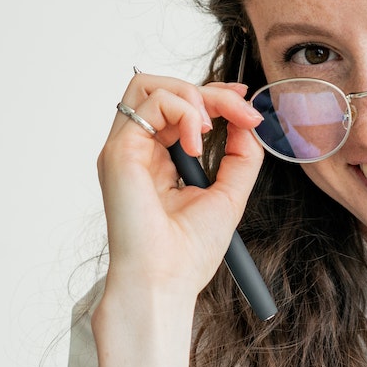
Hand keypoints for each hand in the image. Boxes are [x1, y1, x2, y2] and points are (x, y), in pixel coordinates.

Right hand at [91, 73, 262, 366]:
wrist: (164, 282)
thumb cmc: (187, 253)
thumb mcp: (229, 194)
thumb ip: (240, 156)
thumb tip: (248, 121)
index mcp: (157, 161)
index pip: (177, 107)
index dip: (212, 96)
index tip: (245, 101)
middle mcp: (136, 151)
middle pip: (163, 88)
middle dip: (209, 92)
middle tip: (241, 112)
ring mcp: (124, 148)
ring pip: (148, 84)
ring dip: (192, 95)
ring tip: (211, 127)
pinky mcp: (118, 150)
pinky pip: (149, 100)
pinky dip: (183, 111)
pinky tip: (198, 144)